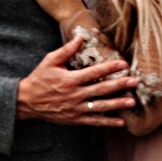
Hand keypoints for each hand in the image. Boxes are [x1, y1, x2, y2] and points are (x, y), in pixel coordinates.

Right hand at [17, 37, 135, 126]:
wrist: (27, 102)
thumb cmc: (39, 79)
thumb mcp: (50, 61)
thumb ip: (66, 50)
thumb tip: (80, 38)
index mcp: (70, 79)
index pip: (94, 72)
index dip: (110, 68)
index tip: (124, 64)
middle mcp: (75, 94)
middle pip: (101, 89)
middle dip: (119, 85)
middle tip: (134, 82)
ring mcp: (76, 108)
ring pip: (101, 106)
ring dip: (117, 104)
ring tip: (132, 102)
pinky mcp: (75, 119)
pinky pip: (94, 121)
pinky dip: (108, 122)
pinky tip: (121, 122)